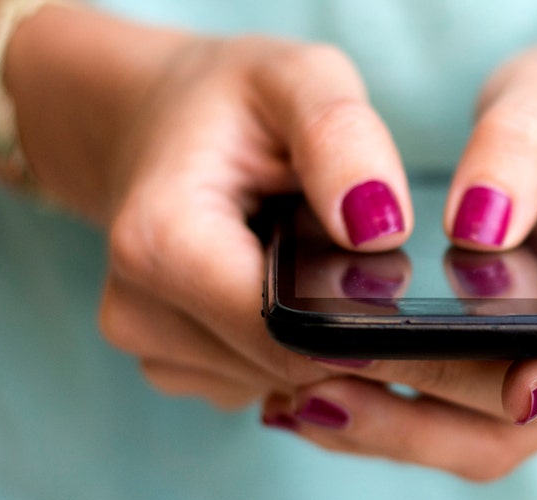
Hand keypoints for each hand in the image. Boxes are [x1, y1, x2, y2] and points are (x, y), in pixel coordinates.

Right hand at [14, 18, 422, 408]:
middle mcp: (139, 311)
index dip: (358, 321)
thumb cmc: (232, 102)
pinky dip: (294, 349)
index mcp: (160, 243)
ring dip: (321, 339)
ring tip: (312, 262)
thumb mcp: (297, 79)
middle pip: (288, 367)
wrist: (158, 121)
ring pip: (284, 384)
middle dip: (345, 328)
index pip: (285, 334)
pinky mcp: (175, 368)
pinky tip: (288, 291)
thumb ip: (342, 139)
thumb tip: (381, 229)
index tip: (398, 284)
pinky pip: (265, 384)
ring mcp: (151, 349)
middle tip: (360, 258)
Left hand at [262, 20, 536, 479]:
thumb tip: (476, 226)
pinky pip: (456, 419)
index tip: (514, 385)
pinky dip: (389, 415)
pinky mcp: (511, 375)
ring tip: (301, 401)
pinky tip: (313, 394)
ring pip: (489, 437)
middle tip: (330, 384)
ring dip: (398, 431)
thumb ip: (520, 146)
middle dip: (435, 411)